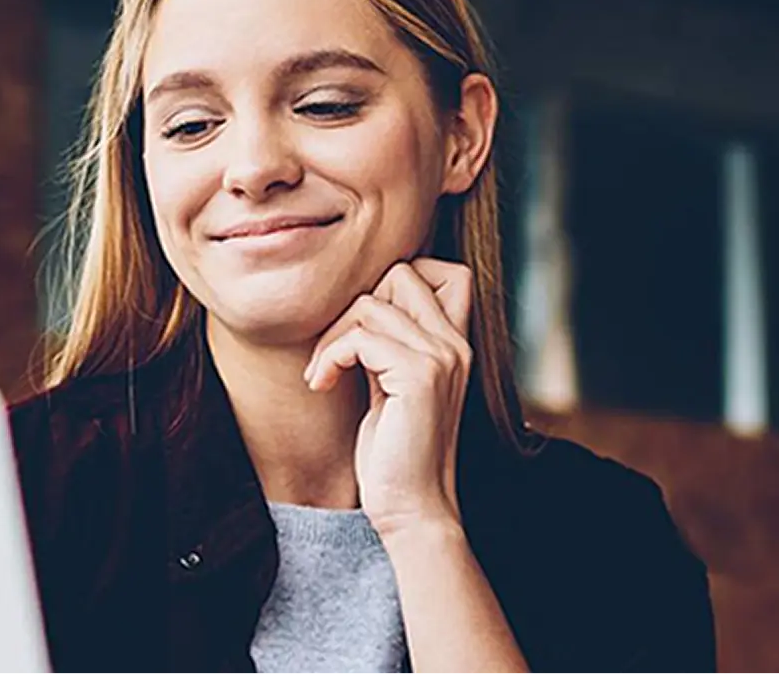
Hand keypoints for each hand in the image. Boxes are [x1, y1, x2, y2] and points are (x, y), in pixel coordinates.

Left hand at [303, 258, 473, 536]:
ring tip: (324, 372)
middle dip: (354, 305)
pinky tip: (322, 384)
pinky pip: (359, 337)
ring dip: (332, 336)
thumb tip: (358, 305)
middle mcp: (455, 345)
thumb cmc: (396, 454)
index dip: (393, 284)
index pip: (443, 271)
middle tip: (335, 351)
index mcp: (454, 345)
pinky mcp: (419, 377)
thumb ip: (389, 345)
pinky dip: (330, 357)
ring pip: (370, 303)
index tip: (362, 330)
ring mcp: (441, 358)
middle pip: (401, 273)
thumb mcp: (392, 387)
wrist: (414, 508)